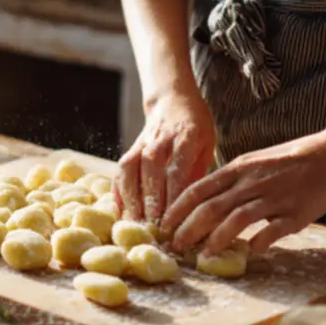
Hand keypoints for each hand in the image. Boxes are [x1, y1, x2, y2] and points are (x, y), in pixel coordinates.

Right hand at [114, 88, 215, 224]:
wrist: (173, 100)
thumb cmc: (196, 128)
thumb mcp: (207, 146)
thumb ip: (198, 172)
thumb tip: (193, 207)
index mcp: (187, 136)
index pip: (177, 167)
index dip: (172, 193)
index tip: (172, 216)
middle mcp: (162, 138)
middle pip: (150, 168)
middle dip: (150, 198)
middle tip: (152, 224)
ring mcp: (143, 141)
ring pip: (131, 167)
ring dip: (130, 195)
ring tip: (134, 220)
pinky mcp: (131, 146)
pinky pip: (120, 168)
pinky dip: (118, 189)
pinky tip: (120, 210)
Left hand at [161, 131, 325, 255]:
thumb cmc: (291, 159)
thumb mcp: (253, 162)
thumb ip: (230, 181)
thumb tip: (204, 200)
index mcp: (238, 168)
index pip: (197, 190)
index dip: (177, 210)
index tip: (163, 226)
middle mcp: (251, 183)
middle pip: (210, 208)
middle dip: (187, 230)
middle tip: (175, 247)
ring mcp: (273, 198)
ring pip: (235, 220)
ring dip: (215, 241)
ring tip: (203, 256)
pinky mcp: (296, 214)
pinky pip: (272, 232)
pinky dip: (257, 244)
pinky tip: (248, 254)